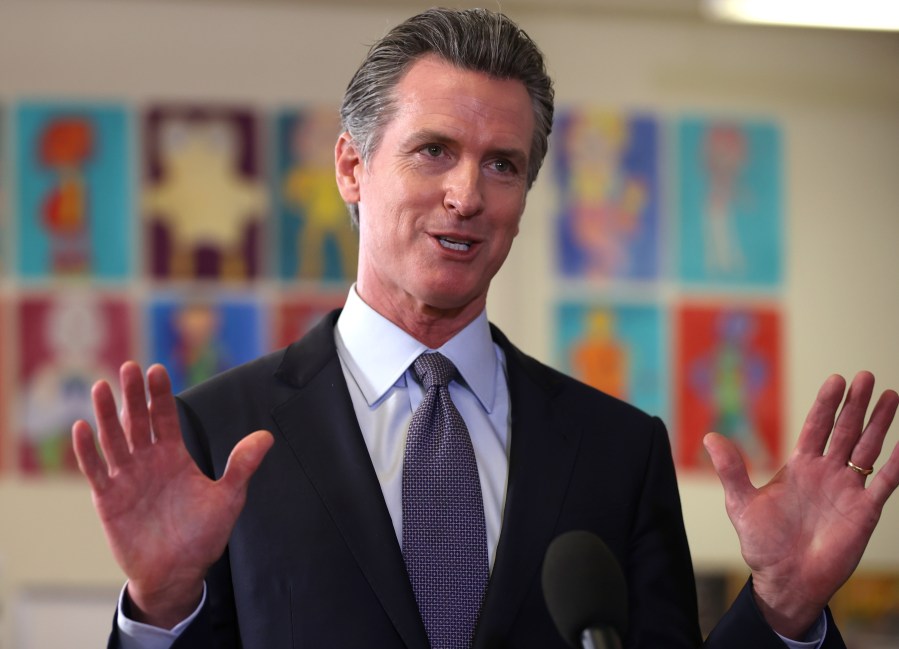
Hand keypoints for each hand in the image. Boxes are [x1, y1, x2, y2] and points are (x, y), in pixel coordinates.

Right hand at [72, 361, 273, 628]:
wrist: (177, 573)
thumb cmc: (202, 535)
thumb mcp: (228, 498)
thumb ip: (242, 466)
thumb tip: (266, 437)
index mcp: (174, 456)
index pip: (165, 417)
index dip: (160, 395)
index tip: (157, 370)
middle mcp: (148, 461)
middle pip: (138, 421)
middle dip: (133, 395)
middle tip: (129, 367)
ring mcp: (126, 478)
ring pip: (114, 439)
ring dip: (107, 414)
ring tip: (102, 387)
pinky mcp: (108, 499)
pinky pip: (96, 470)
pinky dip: (88, 450)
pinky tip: (83, 427)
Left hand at [704, 371, 898, 638]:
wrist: (785, 580)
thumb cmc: (762, 543)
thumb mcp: (741, 503)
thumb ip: (732, 470)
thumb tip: (710, 437)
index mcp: (799, 467)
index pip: (816, 426)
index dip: (826, 404)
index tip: (836, 379)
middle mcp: (826, 473)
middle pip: (844, 430)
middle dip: (855, 404)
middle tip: (866, 376)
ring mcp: (847, 490)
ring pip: (866, 448)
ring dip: (878, 423)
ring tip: (891, 395)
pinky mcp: (864, 511)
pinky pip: (884, 482)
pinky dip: (896, 464)